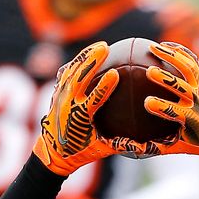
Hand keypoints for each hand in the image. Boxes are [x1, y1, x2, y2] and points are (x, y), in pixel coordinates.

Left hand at [33, 42, 127, 175]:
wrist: (52, 152)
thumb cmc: (81, 152)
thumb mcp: (102, 150)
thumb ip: (121, 145)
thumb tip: (145, 144)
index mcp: (80, 118)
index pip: (93, 99)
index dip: (104, 86)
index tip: (115, 74)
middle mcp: (68, 105)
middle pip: (79, 78)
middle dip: (91, 61)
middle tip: (106, 48)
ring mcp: (60, 97)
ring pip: (72, 71)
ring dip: (85, 57)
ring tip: (101, 46)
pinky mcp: (57, 93)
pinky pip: (67, 73)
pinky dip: (77, 62)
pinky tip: (88, 54)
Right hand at [143, 41, 198, 157]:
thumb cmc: (196, 142)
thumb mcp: (178, 147)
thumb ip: (156, 146)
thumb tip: (129, 148)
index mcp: (194, 120)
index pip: (178, 112)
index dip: (163, 107)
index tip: (147, 103)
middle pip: (183, 88)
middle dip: (168, 80)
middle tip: (150, 72)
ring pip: (189, 68)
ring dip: (172, 57)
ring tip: (153, 47)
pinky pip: (192, 61)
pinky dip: (180, 51)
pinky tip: (164, 45)